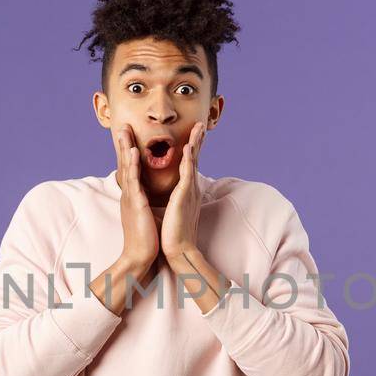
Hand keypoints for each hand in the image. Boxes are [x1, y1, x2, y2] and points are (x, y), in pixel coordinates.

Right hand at [112, 123, 158, 266]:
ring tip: (124, 132)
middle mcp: (129, 195)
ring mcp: (130, 199)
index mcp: (132, 197)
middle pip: (124, 165)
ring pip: (126, 169)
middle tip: (122, 126)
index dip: (128, 153)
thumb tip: (147, 200)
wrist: (139, 258)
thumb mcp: (144, 216)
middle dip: (123, 145)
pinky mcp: (136, 204)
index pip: (129, 170)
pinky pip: (133, 181)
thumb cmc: (145, 239)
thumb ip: (144, 205)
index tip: (129, 137)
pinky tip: (132, 152)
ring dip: (125, 149)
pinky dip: (132, 165)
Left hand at [160, 122, 206, 259]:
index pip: (191, 165)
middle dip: (199, 141)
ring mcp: (189, 192)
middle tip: (202, 124)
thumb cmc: (174, 233)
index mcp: (187, 191)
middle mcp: (191, 189)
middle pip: (196, 159)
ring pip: (194, 162)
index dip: (193, 149)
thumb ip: (176, 199)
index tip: (194, 134)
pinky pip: (187, 174)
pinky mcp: (185, 197)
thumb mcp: (174, 210)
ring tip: (199, 128)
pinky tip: (189, 147)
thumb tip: (174, 195)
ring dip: (196, 143)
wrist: (178, 250)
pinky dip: (189, 159)